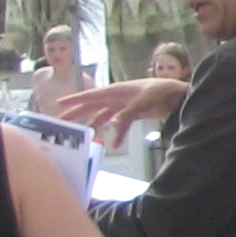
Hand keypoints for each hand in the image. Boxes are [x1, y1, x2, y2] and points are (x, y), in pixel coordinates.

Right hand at [51, 78, 188, 130]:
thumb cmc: (159, 91)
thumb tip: (113, 125)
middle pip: (92, 106)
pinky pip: (120, 126)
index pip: (90, 95)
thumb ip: (126, 114)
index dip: (74, 99)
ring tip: (86, 137)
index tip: (59, 103)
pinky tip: (114, 145)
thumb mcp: (142, 102)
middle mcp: (116, 98)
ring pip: (104, 117)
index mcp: (115, 90)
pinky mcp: (132, 114)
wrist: (176, 95)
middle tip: (61, 121)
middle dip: (77, 114)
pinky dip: (117, 135)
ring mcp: (123, 106)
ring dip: (96, 127)